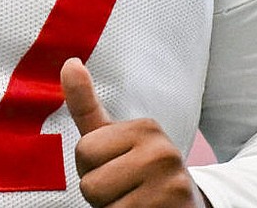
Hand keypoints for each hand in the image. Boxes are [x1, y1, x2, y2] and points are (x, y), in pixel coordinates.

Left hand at [61, 57, 210, 207]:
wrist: (187, 206)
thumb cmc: (140, 170)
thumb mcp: (113, 136)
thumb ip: (86, 105)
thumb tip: (69, 63)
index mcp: (146, 128)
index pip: (84, 151)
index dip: (90, 168)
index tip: (116, 167)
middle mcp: (163, 153)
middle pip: (91, 183)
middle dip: (100, 193)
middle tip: (126, 189)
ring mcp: (172, 186)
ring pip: (105, 207)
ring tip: (135, 202)